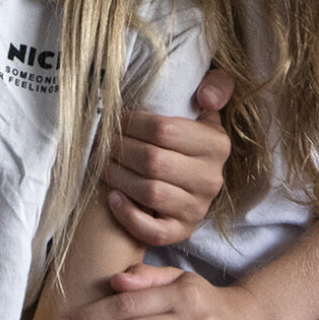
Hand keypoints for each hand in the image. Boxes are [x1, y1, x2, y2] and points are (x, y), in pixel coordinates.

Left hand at [102, 67, 234, 247]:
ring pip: (150, 193)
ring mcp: (198, 208)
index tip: (114, 120)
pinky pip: (153, 231)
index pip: (163, 129)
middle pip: (153, 160)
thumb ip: (216, 88)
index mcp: (216, 144)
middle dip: (119, 149)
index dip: (131, 123)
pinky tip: (113, 197)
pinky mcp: (183, 231)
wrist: (193, 182)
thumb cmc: (189, 139)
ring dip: (118, 177)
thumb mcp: (207, 110)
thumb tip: (205, 96)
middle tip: (102, 142)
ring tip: (103, 164)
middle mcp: (211, 178)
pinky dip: (128, 215)